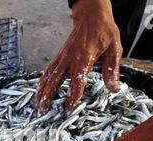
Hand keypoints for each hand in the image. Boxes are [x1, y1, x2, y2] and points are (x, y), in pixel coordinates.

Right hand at [34, 0, 121, 114]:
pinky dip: (42, 82)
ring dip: (41, 92)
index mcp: (84, 59)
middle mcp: (70, 59)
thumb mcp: (115, 49)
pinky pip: (48, 71)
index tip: (68, 110)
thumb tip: (114, 89)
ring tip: (37, 106)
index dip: (72, 97)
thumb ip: (112, 70)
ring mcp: (62, 57)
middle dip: (48, 97)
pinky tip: (39, 91)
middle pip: (55, 81)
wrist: (91, 15)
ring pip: (48, 77)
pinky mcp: (59, 56)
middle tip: (44, 112)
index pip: (76, 82)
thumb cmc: (104, 32)